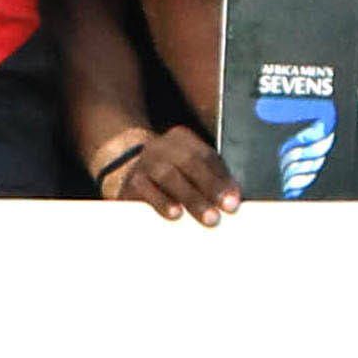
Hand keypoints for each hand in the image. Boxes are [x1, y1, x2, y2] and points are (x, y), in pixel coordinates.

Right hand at [102, 125, 241, 225]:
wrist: (122, 169)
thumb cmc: (168, 174)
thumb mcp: (187, 168)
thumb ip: (210, 178)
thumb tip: (233, 199)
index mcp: (181, 139)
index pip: (206, 156)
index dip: (222, 177)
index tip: (235, 198)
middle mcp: (162, 147)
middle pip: (190, 163)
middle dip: (211, 186)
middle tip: (228, 208)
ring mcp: (144, 163)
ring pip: (169, 177)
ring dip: (192, 198)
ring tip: (208, 217)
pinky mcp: (130, 183)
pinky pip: (147, 192)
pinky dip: (162, 203)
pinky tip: (175, 214)